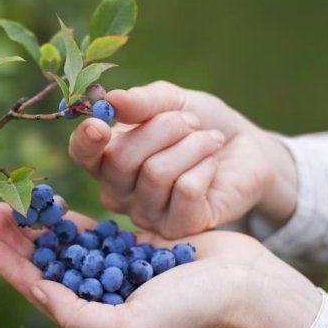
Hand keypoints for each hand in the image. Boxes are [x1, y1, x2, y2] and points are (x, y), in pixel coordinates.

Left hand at [0, 203, 320, 327]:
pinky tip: (52, 205)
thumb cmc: (192, 313)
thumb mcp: (131, 327)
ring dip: (40, 226)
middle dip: (19, 240)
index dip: (11, 268)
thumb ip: (79, 316)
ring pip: (65, 245)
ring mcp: (115, 270)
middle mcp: (100, 297)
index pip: (41, 292)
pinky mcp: (132, 247)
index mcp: (95, 321)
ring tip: (15, 203)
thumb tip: (39, 293)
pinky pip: (93, 232)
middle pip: (48, 265)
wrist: (244, 288)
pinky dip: (71, 219)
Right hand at [69, 81, 297, 237]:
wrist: (245, 149)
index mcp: (107, 158)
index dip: (86, 141)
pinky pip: (185, 190)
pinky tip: (212, 166)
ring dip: (191, 145)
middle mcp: (119, 191)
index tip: (100, 124)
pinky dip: (204, 167)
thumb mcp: (172, 101)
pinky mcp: (178, 228)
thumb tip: (111, 100)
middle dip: (163, 128)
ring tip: (208, 140)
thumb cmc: (199, 124)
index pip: (81, 154)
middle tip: (190, 122)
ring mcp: (145, 214)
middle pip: (121, 159)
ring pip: (156, 173)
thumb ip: (141, 102)